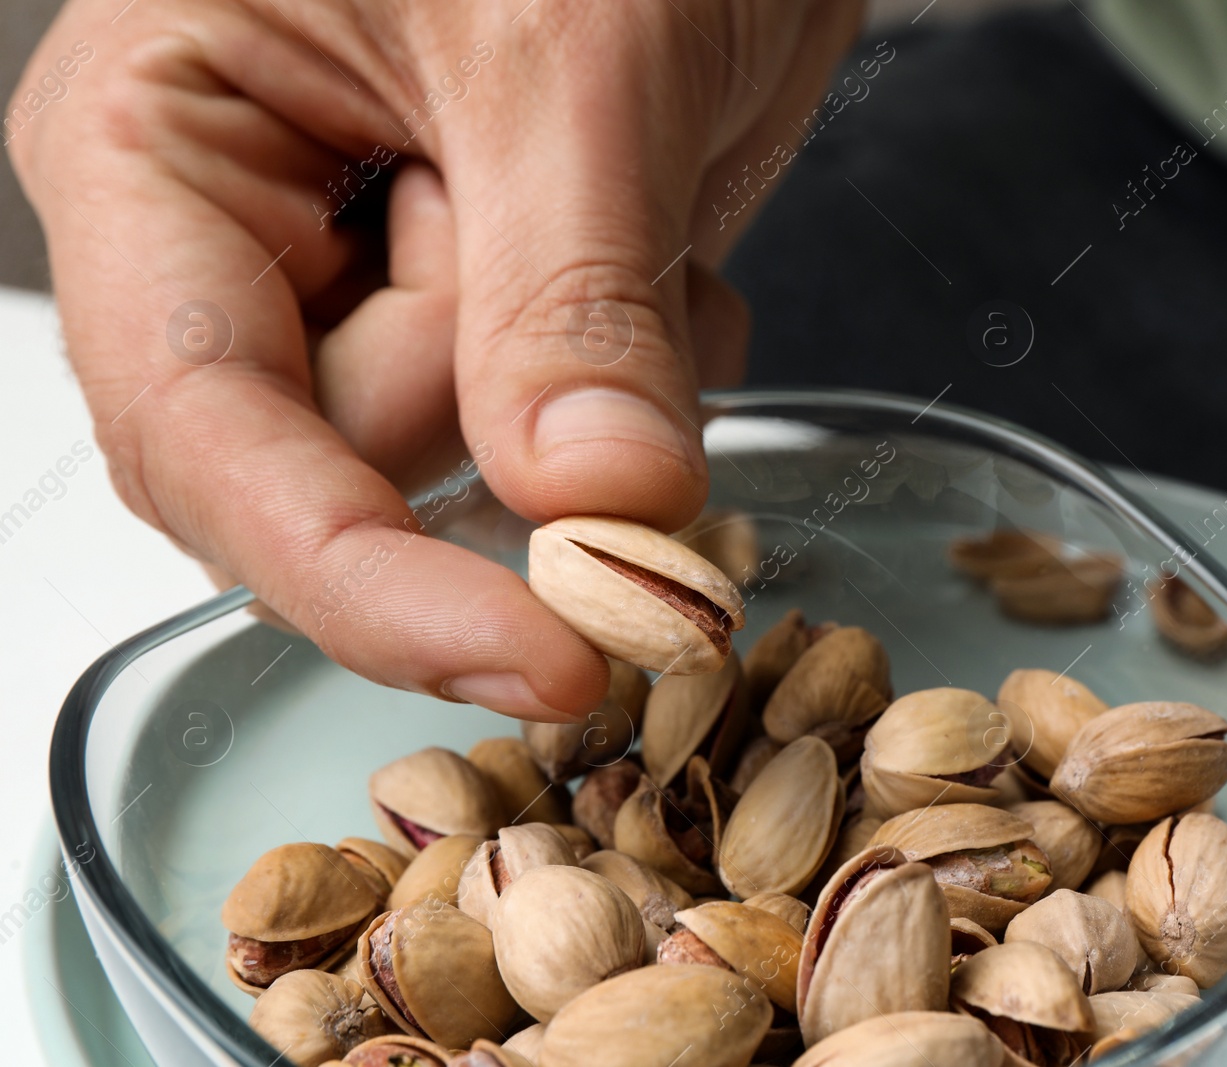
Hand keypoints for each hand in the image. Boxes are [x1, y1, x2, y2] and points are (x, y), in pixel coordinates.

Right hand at [8, 0, 862, 719]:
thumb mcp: (576, 50)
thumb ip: (571, 289)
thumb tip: (588, 507)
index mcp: (162, 139)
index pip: (211, 437)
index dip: (366, 581)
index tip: (539, 664)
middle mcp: (246, 230)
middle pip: (339, 474)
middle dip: (508, 426)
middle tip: (619, 265)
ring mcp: (378, 276)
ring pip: (468, 469)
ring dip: (594, 393)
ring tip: (644, 213)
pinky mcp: (494, 306)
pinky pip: (563, 438)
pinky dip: (643, 390)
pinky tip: (666, 257)